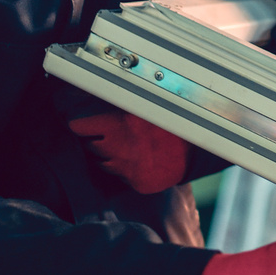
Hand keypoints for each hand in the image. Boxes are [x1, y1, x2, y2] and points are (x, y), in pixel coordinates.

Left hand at [69, 110, 191, 193]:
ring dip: (111, 156)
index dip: (80, 124)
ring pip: (104, 164)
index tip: (80, 122)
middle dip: (98, 140)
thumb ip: (118, 103)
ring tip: (131, 145)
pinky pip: (122, 177)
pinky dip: (127, 170)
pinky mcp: (137, 184)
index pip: (79, 127)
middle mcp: (120, 148)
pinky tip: (140, 159)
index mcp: (118, 124)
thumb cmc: (169, 120)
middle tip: (115, 133)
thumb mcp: (143, 104)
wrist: (196, 147)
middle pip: (91, 146)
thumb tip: (92, 91)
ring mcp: (128, 169)